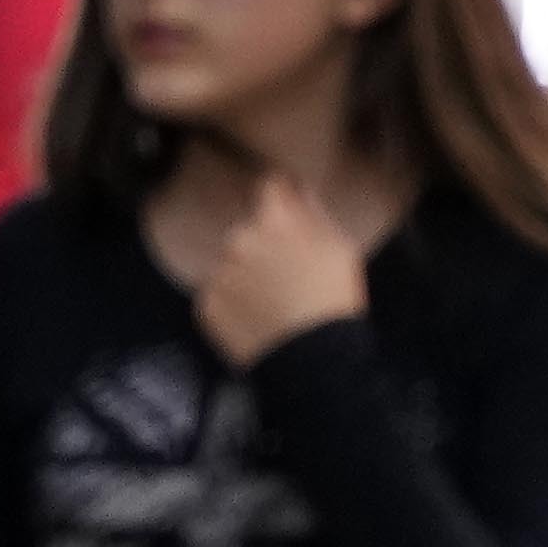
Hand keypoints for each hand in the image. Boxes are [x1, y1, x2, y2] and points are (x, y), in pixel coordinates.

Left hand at [189, 164, 369, 365]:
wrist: (311, 359)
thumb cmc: (332, 300)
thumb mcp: (340, 248)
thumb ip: (315, 213)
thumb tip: (300, 191)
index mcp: (275, 222)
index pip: (269, 187)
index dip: (281, 197)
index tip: (287, 209)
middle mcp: (240, 241)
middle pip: (248, 232)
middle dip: (263, 245)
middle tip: (286, 275)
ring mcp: (220, 274)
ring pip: (232, 265)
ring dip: (246, 276)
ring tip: (272, 303)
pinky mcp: (206, 305)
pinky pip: (218, 295)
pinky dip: (233, 303)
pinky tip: (257, 318)